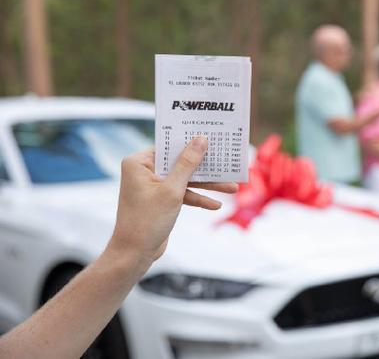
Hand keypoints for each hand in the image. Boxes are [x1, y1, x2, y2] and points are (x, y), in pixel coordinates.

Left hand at [108, 137, 237, 266]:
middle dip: (204, 168)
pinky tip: (215, 204)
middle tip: (226, 163)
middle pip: (180, 163)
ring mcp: (153, 186)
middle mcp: (144, 171)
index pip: (169, 146)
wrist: (134, 254)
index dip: (191, 143)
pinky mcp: (161, 200)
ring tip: (231, 188)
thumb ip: (188, 164)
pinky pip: (182, 193)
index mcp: (139, 163)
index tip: (212, 138)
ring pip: (185, 180)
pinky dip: (197, 198)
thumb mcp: (173, 190)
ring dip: (207, 185)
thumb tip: (201, 140)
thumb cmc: (147, 221)